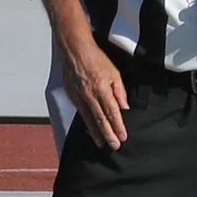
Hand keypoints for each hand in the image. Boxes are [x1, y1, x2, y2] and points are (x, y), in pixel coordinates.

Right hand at [60, 34, 128, 149]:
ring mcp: (79, 96)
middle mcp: (89, 95)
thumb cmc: (95, 58)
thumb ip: (120, 92)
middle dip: (108, 134)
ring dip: (96, 133)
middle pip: (100, 119)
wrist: (75, 50)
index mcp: (102, 89)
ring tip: (101, 143)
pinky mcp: (72, 96)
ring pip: (89, 119)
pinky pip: (81, 113)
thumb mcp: (114, 73)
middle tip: (114, 146)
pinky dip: (86, 123)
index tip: (123, 137)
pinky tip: (90, 130)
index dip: (118, 126)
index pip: (112, 112)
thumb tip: (124, 108)